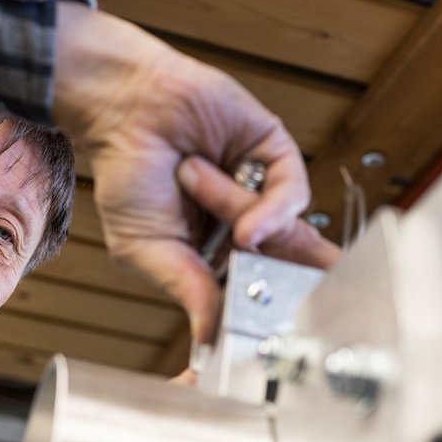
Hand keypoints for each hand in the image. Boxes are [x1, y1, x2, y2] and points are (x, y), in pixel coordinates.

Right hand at [51, 2, 339, 342]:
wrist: (124, 106)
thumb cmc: (127, 172)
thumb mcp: (147, 247)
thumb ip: (185, 288)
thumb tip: (208, 336)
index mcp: (215, 252)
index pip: (255, 285)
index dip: (272, 304)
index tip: (286, 328)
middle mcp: (244, 223)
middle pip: (289, 261)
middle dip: (300, 281)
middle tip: (317, 307)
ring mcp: (262, 189)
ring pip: (284, 229)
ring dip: (240, 215)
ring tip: (192, 183)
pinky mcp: (275, 153)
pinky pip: (292, 191)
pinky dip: (272, 206)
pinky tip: (244, 213)